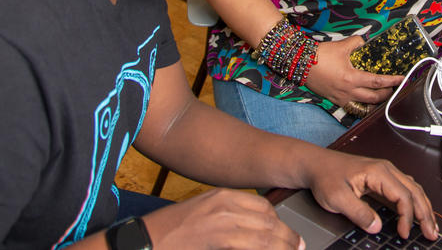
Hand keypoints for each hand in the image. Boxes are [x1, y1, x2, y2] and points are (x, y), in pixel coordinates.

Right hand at [139, 189, 301, 248]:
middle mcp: (225, 205)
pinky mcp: (216, 238)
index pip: (263, 207)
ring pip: (264, 235)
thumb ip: (229, 219)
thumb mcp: (204, 216)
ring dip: (282, 246)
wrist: (143, 242)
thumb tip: (253, 232)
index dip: (280, 224)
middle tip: (298, 247)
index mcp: (222, 196)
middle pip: (268, 220)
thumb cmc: (170, 233)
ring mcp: (221, 222)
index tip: (288, 236)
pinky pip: (250, 246)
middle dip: (286, 237)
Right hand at [304, 37, 403, 108]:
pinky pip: (352, 106)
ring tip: (382, 95)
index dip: (392, 81)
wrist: (300, 64)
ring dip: (375, 101)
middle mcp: (348, 91)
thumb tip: (365, 41)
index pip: (377, 82)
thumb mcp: (342, 46)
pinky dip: (361, 104)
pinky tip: (364, 99)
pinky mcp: (334, 100)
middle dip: (386, 94)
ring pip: (363, 105)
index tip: (402, 79)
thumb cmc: (321, 55)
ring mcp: (341, 98)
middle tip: (394, 88)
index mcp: (351, 78)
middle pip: (373, 98)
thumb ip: (357, 43)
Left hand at [307, 151, 438, 243]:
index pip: (403, 196)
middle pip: (414, 191)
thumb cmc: (325, 176)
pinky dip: (414, 202)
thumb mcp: (338, 198)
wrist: (315, 165)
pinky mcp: (381, 178)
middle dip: (426, 213)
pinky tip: (417, 212)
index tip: (404, 233)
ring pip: (413, 189)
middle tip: (432, 232)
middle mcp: (386, 170)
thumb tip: (377, 226)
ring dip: (423, 207)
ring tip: (430, 225)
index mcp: (379, 172)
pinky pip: (405, 189)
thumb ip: (359, 212)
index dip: (407, 216)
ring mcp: (385, 173)